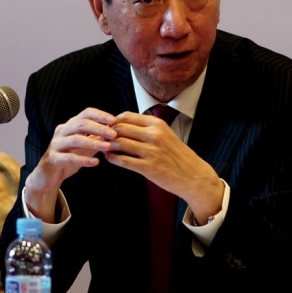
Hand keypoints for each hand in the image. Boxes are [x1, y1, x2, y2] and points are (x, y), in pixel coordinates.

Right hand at [25, 107, 117, 220]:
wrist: (48, 175)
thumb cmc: (69, 157)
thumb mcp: (85, 147)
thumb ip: (97, 139)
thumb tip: (116, 131)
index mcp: (70, 125)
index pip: (86, 113)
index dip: (100, 115)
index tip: (114, 120)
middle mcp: (62, 131)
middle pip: (81, 124)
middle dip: (98, 128)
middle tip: (113, 134)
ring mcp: (56, 144)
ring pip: (75, 139)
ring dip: (93, 143)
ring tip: (107, 147)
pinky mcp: (53, 159)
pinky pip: (69, 157)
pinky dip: (83, 160)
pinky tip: (95, 162)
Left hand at [105, 111, 223, 220]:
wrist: (193, 175)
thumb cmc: (177, 156)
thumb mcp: (166, 134)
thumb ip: (147, 128)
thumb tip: (124, 124)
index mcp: (157, 124)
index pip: (127, 116)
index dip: (112, 121)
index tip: (106, 127)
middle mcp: (154, 135)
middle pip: (120, 128)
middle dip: (106, 132)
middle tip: (98, 136)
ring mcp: (151, 151)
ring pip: (120, 143)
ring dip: (107, 145)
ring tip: (101, 147)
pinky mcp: (148, 168)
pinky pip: (123, 160)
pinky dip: (113, 158)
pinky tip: (109, 158)